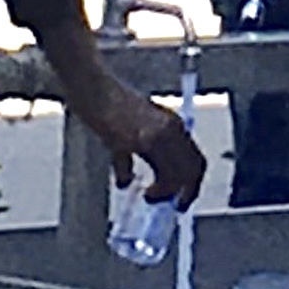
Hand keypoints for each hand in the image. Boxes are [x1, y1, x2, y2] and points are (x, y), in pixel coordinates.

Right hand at [75, 71, 206, 203]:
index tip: (184, 199)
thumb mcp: (136, 125)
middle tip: (174, 205)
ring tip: (149, 197)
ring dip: (163, 192)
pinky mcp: (127, 139)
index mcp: (173, 124)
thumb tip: (127, 180)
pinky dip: (130, 180)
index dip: (193, 183)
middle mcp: (168, 129)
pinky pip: (135, 168)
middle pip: (191, 170)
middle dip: (186, 192)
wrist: (92, 83)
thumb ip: (138, 150)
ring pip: (173, 174)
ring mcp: (149, 134)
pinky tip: (124, 183)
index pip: (196, 159)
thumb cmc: (110, 101)